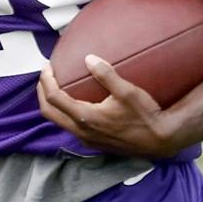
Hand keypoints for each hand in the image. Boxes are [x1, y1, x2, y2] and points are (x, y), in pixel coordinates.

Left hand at [36, 56, 188, 158]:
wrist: (160, 140)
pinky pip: (70, 127)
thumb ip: (106, 74)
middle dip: (42, 93)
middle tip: (45, 76)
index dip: (46, 81)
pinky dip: (64, 112)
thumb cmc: (145, 115)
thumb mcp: (127, 92)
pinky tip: (74, 101)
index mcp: (86, 118)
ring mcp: (87, 139)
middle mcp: (82, 132)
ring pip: (59, 122)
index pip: (54, 99)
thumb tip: (89, 58)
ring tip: (55, 86)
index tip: (47, 67)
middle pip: (49, 113)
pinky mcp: (94, 143)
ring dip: (52, 104)